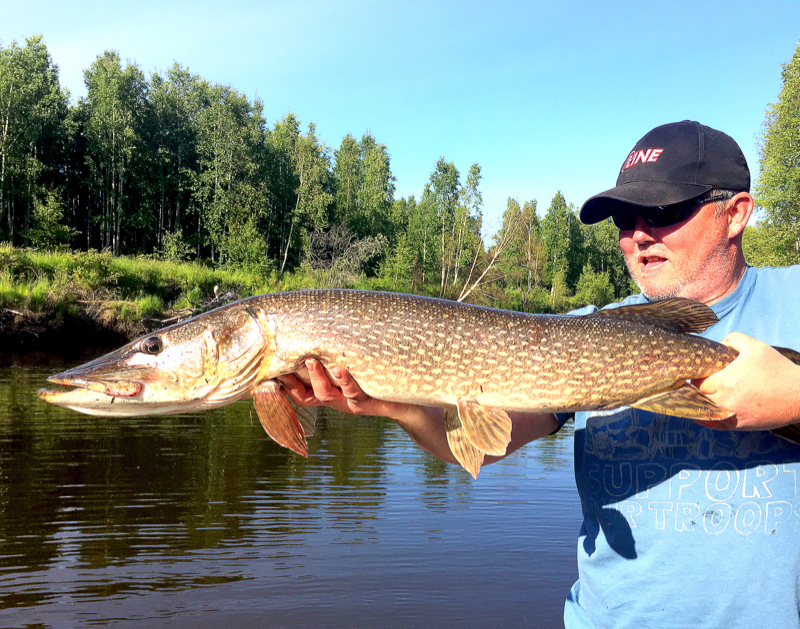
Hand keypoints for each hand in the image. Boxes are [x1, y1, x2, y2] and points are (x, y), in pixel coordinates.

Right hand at [277, 359, 413, 420]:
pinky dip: (347, 382)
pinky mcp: (367, 404)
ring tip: (312, 360)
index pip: (296, 390)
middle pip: (306, 396)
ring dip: (318, 377)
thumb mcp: (353, 365)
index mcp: (327, 390)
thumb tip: (315, 323)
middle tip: (286, 360)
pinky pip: (355, 394)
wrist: (407, 400)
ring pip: (326, 395)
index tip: (270, 367)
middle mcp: (335, 399)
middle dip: (293, 379)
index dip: (283, 381)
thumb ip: (335, 354)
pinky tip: (341, 369)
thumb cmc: (376, 377)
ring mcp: (349, 403)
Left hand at [692, 332, 799, 430]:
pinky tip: (702, 413)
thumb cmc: (777, 369)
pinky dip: (706, 418)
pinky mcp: (738, 426)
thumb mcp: (755, 346)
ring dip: (699, 404)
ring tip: (699, 395)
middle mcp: (724, 401)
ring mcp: (730, 416)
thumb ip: (733, 339)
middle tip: (699, 382)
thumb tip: (719, 344)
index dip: (695, 376)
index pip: (696, 382)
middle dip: (694, 389)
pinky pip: (714, 425)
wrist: (799, 396)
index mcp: (724, 382)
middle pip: (696, 397)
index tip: (698, 372)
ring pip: (703, 412)